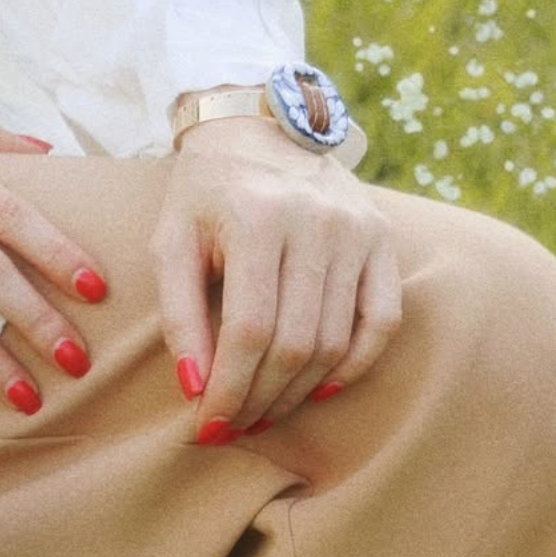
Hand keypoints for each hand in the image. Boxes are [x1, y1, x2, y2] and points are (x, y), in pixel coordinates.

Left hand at [153, 115, 400, 435]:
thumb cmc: (205, 194)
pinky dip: (355, 364)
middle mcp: (317, 223)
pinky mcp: (382, 239)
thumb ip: (179, 316)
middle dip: (260, 399)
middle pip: (294, 343)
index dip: (229, 389)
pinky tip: (319, 388)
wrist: (260, 128)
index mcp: (258, 219)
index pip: (248, 330)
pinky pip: (383, 320)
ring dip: (298, 391)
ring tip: (264, 412)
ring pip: (335, 341)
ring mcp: (358, 231)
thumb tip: (196, 390)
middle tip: (234, 426)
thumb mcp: (172, 243)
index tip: (208, 428)